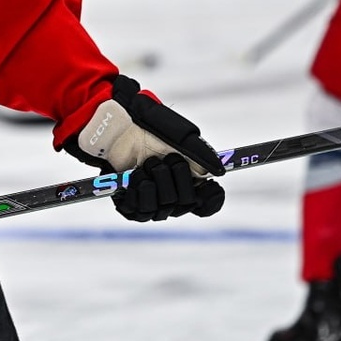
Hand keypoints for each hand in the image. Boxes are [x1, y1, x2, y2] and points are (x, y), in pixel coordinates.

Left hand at [68, 75, 225, 221]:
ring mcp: (151, 202)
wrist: (119, 127)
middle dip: (175, 176)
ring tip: (145, 164)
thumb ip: (203, 154)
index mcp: (188, 180)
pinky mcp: (130, 206)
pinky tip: (135, 176)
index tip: (207, 185)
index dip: (209, 198)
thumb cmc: (150, 128)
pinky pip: (139, 213)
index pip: (207, 204)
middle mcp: (172, 195)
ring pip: (162, 209)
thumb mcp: (182, 137)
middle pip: (185, 204)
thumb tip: (220, 171)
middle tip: (162, 158)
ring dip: (155, 181)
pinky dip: (138, 191)